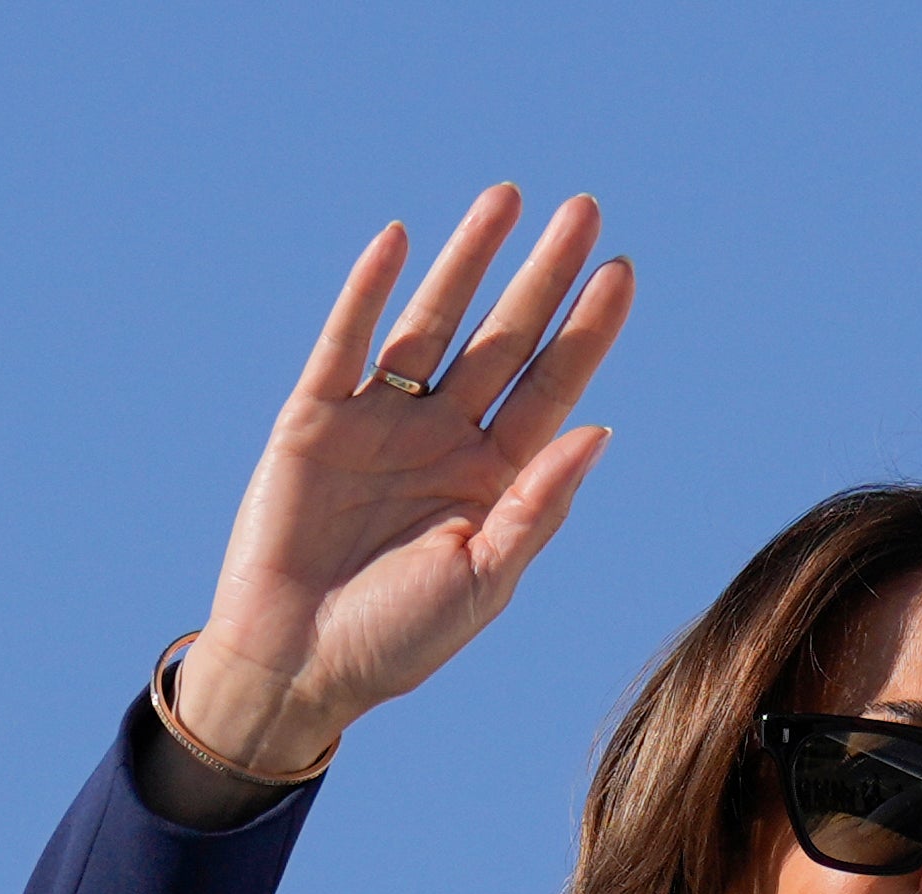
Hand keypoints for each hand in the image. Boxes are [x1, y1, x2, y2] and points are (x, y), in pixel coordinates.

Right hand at [177, 186, 633, 776]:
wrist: (300, 665)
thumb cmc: (400, 638)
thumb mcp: (485, 578)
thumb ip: (537, 505)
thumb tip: (598, 431)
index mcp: (496, 478)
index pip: (555, 386)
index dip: (588, 330)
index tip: (621, 270)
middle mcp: (446, 437)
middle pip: (506, 338)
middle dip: (543, 275)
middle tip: (584, 209)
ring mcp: (381, 421)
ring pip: (434, 323)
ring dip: (469, 260)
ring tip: (507, 200)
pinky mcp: (315, 417)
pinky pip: (347, 341)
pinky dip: (369, 291)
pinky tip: (400, 241)